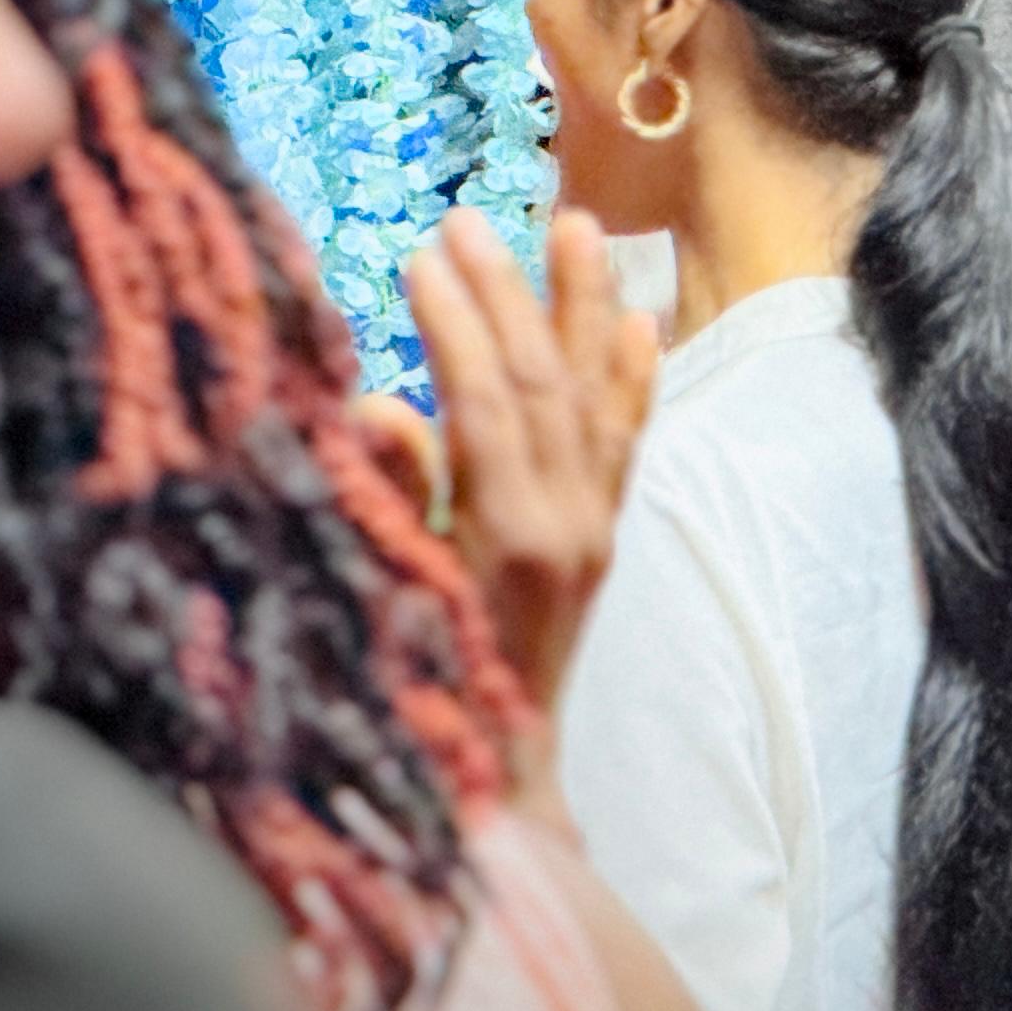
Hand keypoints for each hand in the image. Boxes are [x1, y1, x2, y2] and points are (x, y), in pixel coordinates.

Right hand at [396, 208, 660, 725]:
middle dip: (507, 292)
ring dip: (583, 307)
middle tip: (470, 220)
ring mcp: (595, 526)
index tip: (421, 259)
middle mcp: (568, 520)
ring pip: (594, 395)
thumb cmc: (420, 700)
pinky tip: (636, 319)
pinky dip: (631, 377)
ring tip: (579, 226)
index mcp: (508, 535)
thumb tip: (375, 406)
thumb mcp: (387, 599)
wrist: (493, 790)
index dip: (455, 326)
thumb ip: (389, 501)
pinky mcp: (605, 538)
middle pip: (541, 380)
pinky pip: (626, 441)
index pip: (484, 401)